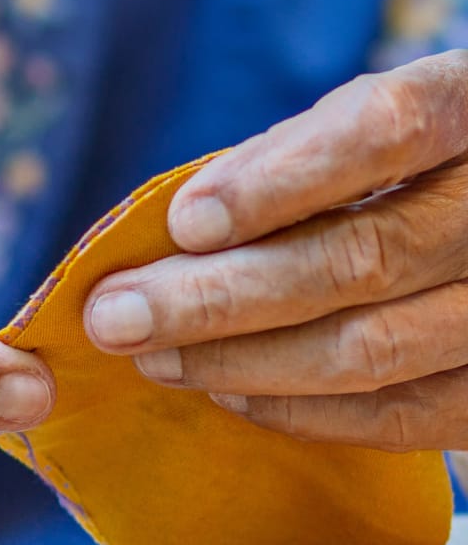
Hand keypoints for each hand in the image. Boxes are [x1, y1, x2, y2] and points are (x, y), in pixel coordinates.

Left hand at [84, 50, 467, 452]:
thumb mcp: (393, 132)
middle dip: (220, 294)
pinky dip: (302, 410)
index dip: (284, 175)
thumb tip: (184, 228)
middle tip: (115, 315)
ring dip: (242, 360)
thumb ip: (309, 156)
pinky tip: (230, 393)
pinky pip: (398, 418)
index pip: (393, 126)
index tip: (184, 221)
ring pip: (371, 349)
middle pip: (365, 257)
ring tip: (154, 356)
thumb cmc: (430, 175)